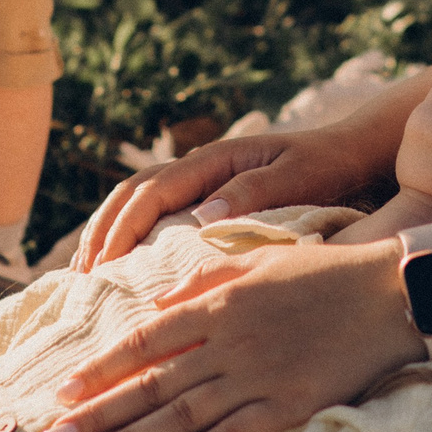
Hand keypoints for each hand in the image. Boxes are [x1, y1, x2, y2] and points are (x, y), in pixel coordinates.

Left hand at [41, 238, 421, 431]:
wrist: (390, 293)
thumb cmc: (322, 272)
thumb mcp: (256, 260)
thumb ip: (203, 283)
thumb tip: (155, 302)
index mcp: (220, 302)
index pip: (145, 338)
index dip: (101, 366)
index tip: (63, 388)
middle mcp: (231, 342)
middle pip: (152, 385)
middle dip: (98, 413)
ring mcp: (259, 377)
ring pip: (182, 417)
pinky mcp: (289, 405)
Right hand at [73, 125, 382, 272]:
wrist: (349, 153)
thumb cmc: (326, 165)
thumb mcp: (297, 176)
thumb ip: (253, 193)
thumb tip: (203, 218)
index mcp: (214, 160)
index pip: (152, 192)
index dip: (122, 227)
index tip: (104, 265)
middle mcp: (200, 167)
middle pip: (132, 194)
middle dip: (102, 232)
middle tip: (82, 277)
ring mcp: (201, 181)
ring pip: (139, 202)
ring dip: (109, 233)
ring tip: (89, 274)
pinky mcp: (208, 198)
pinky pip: (158, 214)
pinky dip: (132, 235)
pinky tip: (125, 267)